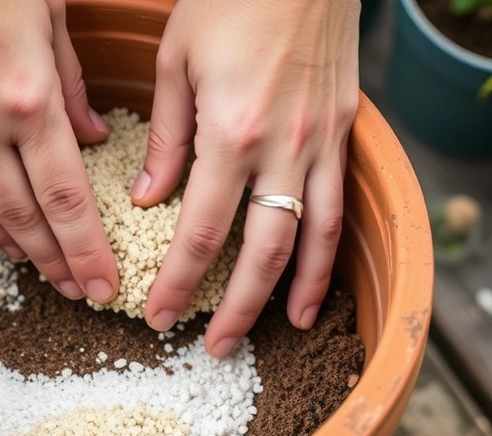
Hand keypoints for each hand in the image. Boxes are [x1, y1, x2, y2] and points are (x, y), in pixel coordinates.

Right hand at [0, 0, 119, 302]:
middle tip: (78, 293)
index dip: (88, 251)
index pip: (66, 199)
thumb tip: (94, 134)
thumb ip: (71, 82)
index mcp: (27, 99)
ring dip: (13, 243)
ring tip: (38, 267)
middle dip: (56, 262)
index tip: (105, 286)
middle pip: (25, 216)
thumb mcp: (47, 11)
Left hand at [133, 0, 360, 356]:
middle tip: (211, 346)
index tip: (160, 315)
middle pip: (259, 254)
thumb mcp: (175, 62)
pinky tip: (317, 284)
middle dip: (235, 309)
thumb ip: (165, 138)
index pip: (199, 233)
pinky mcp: (342, 136)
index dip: (179, 283)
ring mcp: (318, 146)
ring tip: (276, 334)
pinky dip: (329, 254)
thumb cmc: (230, 1)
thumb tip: (148, 200)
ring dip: (291, 295)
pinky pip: (338, 210)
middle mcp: (280, 151)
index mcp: (229, 134)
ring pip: (309, 242)